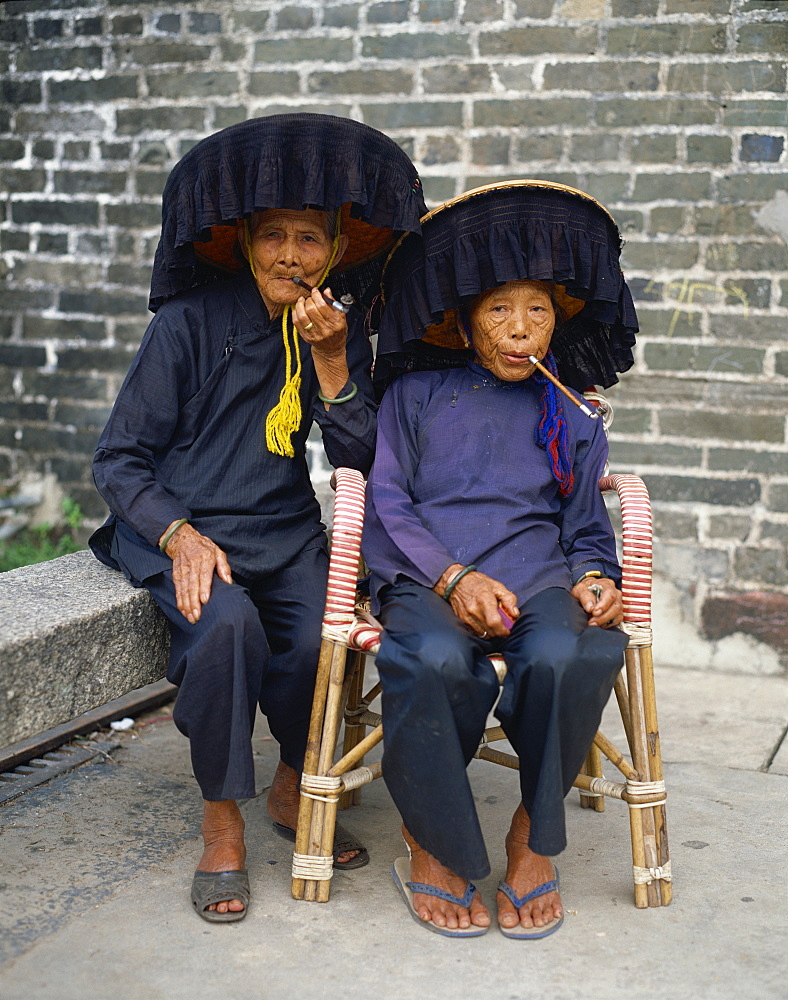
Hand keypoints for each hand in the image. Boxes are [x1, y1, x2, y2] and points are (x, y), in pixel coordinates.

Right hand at [160, 522, 232, 623]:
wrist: (183, 539)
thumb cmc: (204, 547)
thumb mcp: (218, 552)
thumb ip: (224, 567)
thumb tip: (229, 582)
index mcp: (205, 558)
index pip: (204, 575)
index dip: (204, 588)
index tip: (204, 600)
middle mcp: (192, 564)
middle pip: (192, 585)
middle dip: (194, 602)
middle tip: (197, 615)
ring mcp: (183, 570)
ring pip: (184, 589)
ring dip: (186, 605)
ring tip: (191, 617)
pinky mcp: (176, 574)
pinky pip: (177, 589)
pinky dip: (179, 601)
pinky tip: (183, 611)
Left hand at [293, 286, 349, 403]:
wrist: (331, 349)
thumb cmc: (337, 331)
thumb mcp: (341, 317)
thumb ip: (333, 303)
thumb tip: (326, 290)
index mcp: (336, 323)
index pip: (322, 305)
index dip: (316, 295)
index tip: (315, 291)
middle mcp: (325, 329)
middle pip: (311, 309)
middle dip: (308, 300)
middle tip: (309, 298)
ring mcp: (315, 334)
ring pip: (302, 316)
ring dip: (300, 305)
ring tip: (301, 301)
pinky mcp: (307, 337)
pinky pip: (297, 323)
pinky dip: (295, 313)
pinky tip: (298, 309)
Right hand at [434, 563, 518, 637]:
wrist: (456, 582)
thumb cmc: (478, 583)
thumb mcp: (497, 586)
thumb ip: (509, 599)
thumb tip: (515, 614)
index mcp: (485, 601)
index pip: (495, 623)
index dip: (503, 630)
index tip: (507, 630)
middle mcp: (474, 611)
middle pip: (490, 632)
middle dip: (499, 632)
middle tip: (502, 625)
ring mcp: (466, 617)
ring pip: (483, 635)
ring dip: (490, 632)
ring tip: (492, 623)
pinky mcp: (462, 621)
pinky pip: (475, 633)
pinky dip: (482, 631)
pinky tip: (483, 623)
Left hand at [570, 577, 622, 628]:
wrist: (586, 591)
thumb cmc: (584, 589)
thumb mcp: (580, 589)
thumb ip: (585, 597)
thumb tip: (590, 608)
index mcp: (606, 584)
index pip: (610, 594)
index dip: (603, 605)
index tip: (594, 612)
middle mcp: (615, 593)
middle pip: (616, 606)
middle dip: (604, 617)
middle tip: (592, 622)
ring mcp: (618, 603)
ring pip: (618, 614)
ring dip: (605, 621)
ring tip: (593, 624)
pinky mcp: (617, 612)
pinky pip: (617, 620)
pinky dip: (608, 624)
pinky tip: (599, 624)